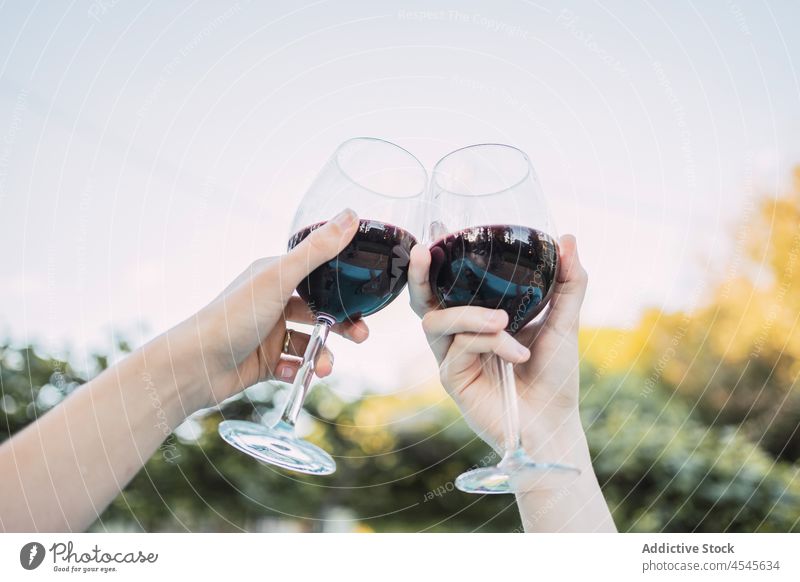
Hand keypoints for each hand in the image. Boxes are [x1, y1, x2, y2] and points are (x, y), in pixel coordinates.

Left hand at [169, 208, 368, 410]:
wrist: (193, 366)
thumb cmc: (231, 316)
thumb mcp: (279, 278)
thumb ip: (318, 250)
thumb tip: (352, 215)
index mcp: (275, 275)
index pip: (319, 274)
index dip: (343, 286)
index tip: (365, 296)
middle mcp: (273, 301)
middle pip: (320, 311)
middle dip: (343, 326)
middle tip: (362, 337)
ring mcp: (268, 332)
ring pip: (309, 342)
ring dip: (322, 355)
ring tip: (323, 367)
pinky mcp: (263, 361)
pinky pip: (293, 365)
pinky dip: (299, 371)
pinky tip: (295, 373)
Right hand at [408, 235, 588, 461]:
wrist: (554, 422)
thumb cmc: (555, 375)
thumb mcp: (565, 321)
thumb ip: (568, 282)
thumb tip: (567, 237)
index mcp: (478, 316)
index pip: (448, 282)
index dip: (437, 257)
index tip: (436, 226)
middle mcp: (458, 334)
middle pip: (422, 298)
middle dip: (418, 273)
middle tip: (426, 250)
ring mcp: (450, 356)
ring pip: (437, 319)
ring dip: (470, 314)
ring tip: (504, 319)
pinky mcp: (452, 378)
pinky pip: (459, 346)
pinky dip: (490, 342)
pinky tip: (517, 353)